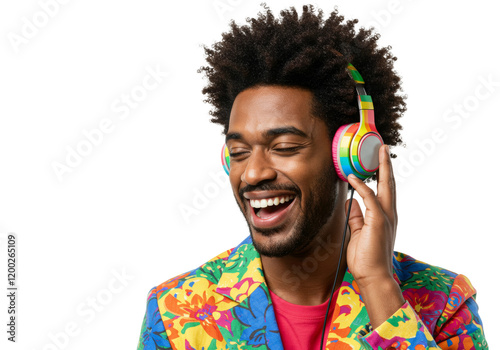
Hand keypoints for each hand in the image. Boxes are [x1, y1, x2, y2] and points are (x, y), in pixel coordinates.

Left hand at [345, 144, 397, 287]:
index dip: (382, 175)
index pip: (385, 191)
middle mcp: (389, 214)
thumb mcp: (358, 233)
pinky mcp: (378, 222)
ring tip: (378, 152)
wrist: (374, 277)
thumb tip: (351, 202)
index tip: (379, 161)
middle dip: (386, 165)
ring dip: (381, 168)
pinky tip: (354, 177)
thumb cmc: (366, 259)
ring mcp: (385, 218)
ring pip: (385, 187)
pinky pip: (370, 199)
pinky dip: (362, 186)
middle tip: (384, 148)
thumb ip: (356, 217)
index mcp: (385, 217)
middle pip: (390, 184)